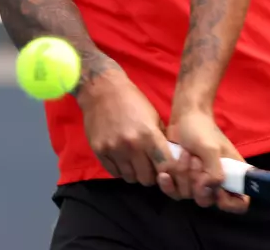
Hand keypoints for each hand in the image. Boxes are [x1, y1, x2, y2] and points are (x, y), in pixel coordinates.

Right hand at [77, 68, 172, 185]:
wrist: (102, 90)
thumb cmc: (132, 101)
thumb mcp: (154, 116)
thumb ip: (161, 140)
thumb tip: (170, 160)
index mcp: (149, 135)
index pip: (165, 167)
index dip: (168, 172)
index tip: (166, 170)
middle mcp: (131, 145)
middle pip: (146, 178)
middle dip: (151, 175)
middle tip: (149, 167)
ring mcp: (113, 150)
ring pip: (130, 178)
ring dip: (135, 173)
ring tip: (135, 163)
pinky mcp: (99, 152)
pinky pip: (114, 172)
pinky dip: (121, 170)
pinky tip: (123, 159)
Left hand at [160, 109, 249, 212]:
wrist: (183, 117)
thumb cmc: (201, 129)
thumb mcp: (211, 149)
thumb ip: (214, 172)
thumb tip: (206, 190)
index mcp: (233, 174)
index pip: (241, 203)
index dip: (230, 203)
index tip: (218, 191)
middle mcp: (217, 182)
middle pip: (208, 201)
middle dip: (197, 182)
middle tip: (196, 160)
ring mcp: (198, 182)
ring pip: (189, 196)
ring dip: (183, 175)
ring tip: (185, 154)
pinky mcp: (182, 180)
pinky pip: (175, 193)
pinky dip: (169, 184)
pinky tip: (164, 174)